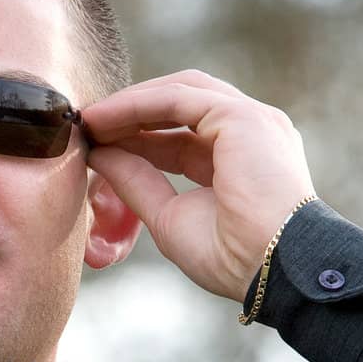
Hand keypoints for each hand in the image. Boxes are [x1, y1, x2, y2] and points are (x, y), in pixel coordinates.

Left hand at [82, 70, 316, 302]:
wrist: (272, 268)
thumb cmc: (231, 257)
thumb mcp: (168, 216)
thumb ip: (136, 181)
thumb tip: (99, 155)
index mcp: (241, 158)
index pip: (180, 135)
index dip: (137, 136)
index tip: (97, 144)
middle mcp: (250, 132)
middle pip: (181, 104)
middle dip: (132, 112)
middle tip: (89, 126)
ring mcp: (250, 119)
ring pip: (179, 93)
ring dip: (131, 103)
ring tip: (91, 120)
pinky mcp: (241, 116)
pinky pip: (177, 99)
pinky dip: (137, 104)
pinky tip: (105, 118)